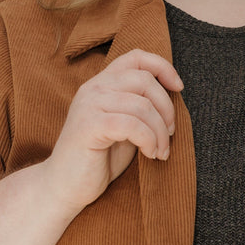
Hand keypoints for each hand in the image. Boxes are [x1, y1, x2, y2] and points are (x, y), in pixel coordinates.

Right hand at [43, 49, 182, 214]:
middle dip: (167, 109)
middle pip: (144, 80)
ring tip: (160, 151)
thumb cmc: (99, 159)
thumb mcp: (125, 128)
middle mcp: (93, 88)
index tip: (179, 88)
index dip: (162, 67)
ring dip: (160, 132)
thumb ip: (140, 109)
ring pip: (142, 105)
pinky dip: (149, 141)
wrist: (65, 187)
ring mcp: (89, 105)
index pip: (135, 57)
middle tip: (170, 135)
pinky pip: (133, 125)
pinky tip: (150, 155)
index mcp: (102, 84)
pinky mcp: (90, 125)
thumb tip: (172, 98)